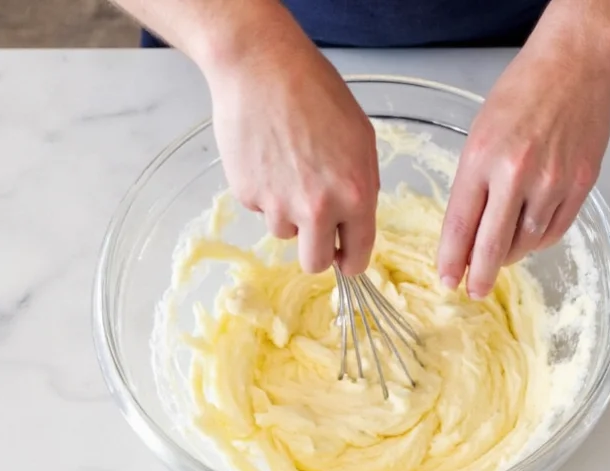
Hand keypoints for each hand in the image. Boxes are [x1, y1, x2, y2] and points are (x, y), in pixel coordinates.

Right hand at [204, 13, 378, 274]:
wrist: (262, 68)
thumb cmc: (316, 93)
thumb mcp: (360, 139)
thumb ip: (362, 186)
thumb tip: (354, 220)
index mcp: (355, 196)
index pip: (357, 256)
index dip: (351, 262)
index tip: (345, 261)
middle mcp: (317, 209)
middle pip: (314, 263)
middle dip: (317, 252)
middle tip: (316, 231)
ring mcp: (278, 205)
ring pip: (285, 233)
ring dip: (289, 213)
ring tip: (288, 169)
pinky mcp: (247, 196)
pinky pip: (261, 209)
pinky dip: (265, 192)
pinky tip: (268, 157)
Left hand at [437, 42, 609, 298]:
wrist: (573, 66)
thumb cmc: (519, 95)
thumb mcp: (479, 137)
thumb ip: (473, 185)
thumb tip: (468, 233)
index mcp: (481, 159)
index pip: (460, 225)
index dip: (452, 259)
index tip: (447, 279)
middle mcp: (516, 174)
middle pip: (493, 244)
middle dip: (480, 275)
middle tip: (473, 291)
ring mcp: (552, 181)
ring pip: (527, 242)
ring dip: (510, 256)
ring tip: (500, 259)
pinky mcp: (581, 184)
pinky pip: (555, 230)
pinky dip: (538, 241)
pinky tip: (527, 240)